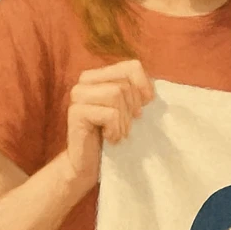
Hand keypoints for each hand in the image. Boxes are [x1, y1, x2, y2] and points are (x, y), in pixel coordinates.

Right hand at [63, 60, 154, 188]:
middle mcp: (85, 81)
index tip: (145, 106)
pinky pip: (109, 113)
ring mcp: (77, 95)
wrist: (90, 163)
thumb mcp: (131, 108)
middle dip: (133, 108)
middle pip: (125, 83)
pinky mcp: (75, 112)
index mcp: (100, 75)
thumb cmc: (115, 133)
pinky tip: (109, 138)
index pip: (132, 66)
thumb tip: (156, 83)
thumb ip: (139, 91)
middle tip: (127, 125)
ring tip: (118, 132)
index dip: (144, 87)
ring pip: (116, 94)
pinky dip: (115, 129)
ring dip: (124, 120)